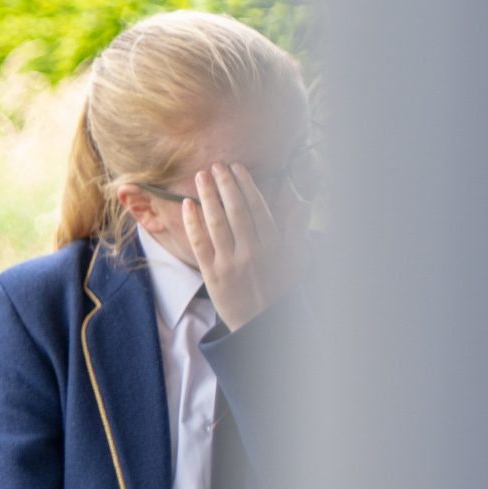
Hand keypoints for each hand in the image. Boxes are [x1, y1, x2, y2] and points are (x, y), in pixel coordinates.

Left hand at [181, 162, 301, 330]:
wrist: (262, 322)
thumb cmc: (279, 288)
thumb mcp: (295, 258)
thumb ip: (295, 228)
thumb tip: (300, 200)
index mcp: (273, 244)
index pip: (257, 207)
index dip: (245, 185)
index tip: (237, 168)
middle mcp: (252, 250)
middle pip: (235, 210)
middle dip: (224, 185)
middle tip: (215, 166)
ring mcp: (231, 262)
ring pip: (216, 222)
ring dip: (207, 197)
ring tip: (200, 177)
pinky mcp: (213, 274)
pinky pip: (200, 243)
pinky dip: (192, 222)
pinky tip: (187, 205)